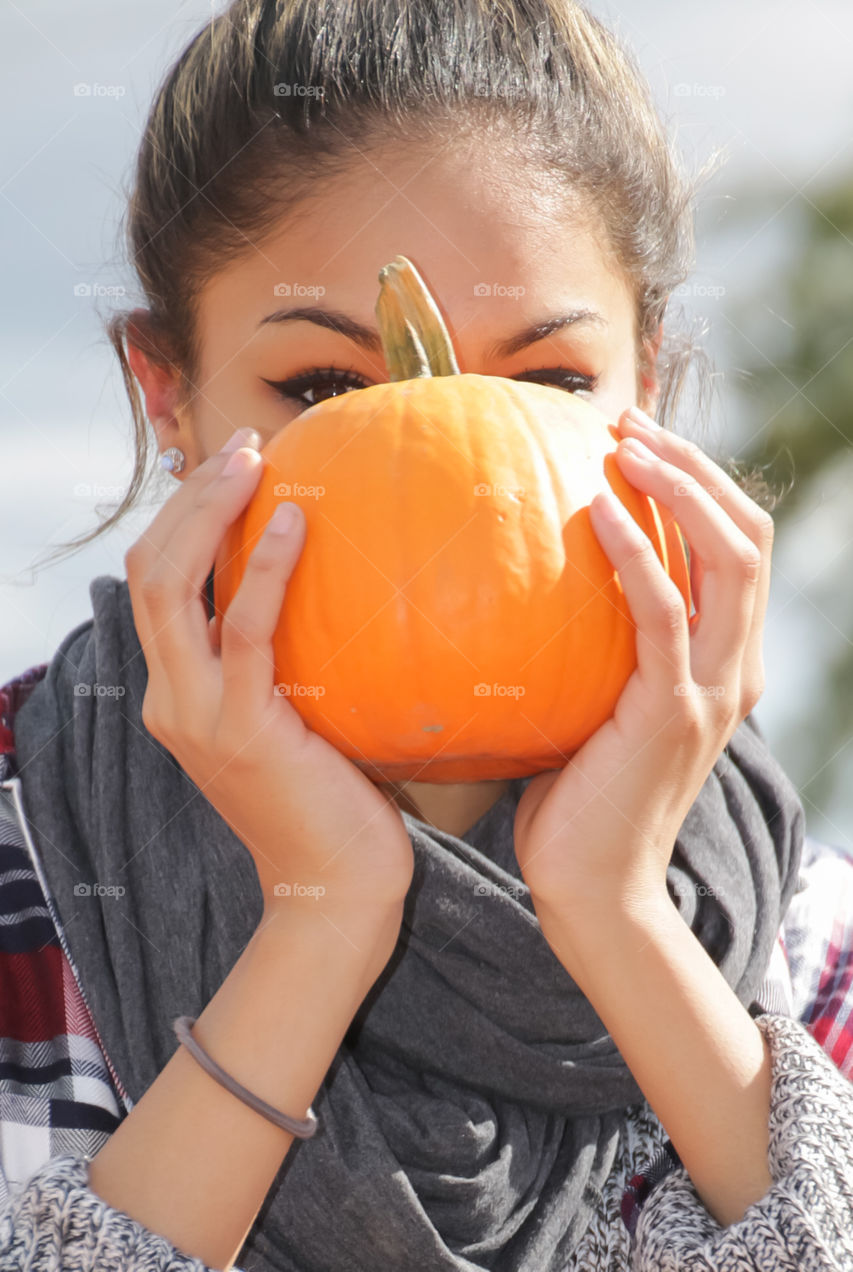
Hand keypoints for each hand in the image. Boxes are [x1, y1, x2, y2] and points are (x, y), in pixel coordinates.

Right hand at [125, 428, 414, 935]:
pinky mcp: (240, 730)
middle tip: (243, 445)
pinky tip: (295, 521)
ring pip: (170, 588)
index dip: (184, 516)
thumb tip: (350, 586)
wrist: (336, 890)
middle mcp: (171, 697)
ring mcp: (195, 715)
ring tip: (252, 459)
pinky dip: (264, 570)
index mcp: (180, 692)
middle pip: (148, 570)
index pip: (158, 583)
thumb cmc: (336, 800)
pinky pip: (244, 632)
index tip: (235, 465)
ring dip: (206, 512)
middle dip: (188, 497)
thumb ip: (298, 657)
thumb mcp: (305, 715)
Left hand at [513, 405, 773, 918]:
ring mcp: (711, 689)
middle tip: (627, 422)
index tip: (638, 441)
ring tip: (621, 442)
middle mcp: (733, 668)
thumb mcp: (593, 707)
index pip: (735, 550)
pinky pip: (660, 609)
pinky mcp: (671, 710)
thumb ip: (590, 648)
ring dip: (679, 486)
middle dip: (697, 466)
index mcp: (721, 663)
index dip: (701, 485)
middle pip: (747, 536)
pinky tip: (591, 507)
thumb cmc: (577, 800)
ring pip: (727, 558)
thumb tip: (524, 587)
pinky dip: (633, 549)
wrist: (592, 888)